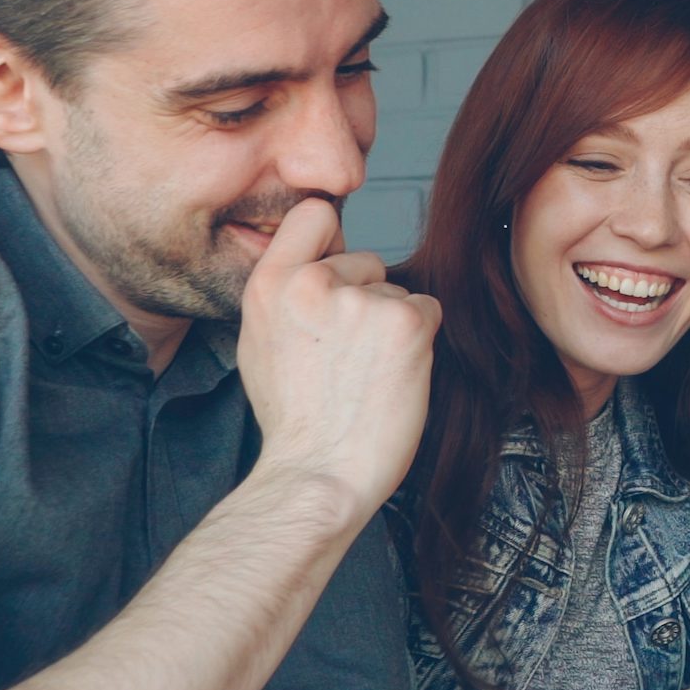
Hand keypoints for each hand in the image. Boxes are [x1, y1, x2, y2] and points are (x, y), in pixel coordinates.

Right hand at [235, 198, 439, 520]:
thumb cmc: (295, 420)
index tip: (339, 267)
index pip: (313, 215)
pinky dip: (419, 340)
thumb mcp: (261, 342)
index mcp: (270, 285)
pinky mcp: (406, 322)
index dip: (332, 239)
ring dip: (393, 326)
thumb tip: (319, 263)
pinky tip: (393, 376)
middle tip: (348, 357)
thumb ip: (287, 296)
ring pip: (397, 292)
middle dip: (366, 298)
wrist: (319, 473)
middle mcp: (313, 282)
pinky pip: (427, 310)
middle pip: (366, 261)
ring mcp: (362, 300)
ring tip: (366, 374)